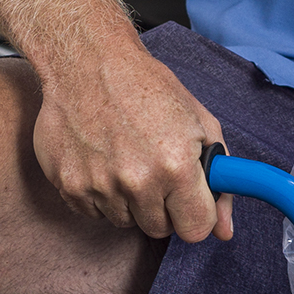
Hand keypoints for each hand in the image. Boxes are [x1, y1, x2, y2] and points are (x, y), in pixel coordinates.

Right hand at [30, 39, 231, 243]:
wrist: (89, 62)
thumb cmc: (148, 87)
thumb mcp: (200, 123)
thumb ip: (220, 181)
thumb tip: (224, 231)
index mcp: (176, 166)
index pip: (195, 230)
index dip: (195, 215)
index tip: (189, 201)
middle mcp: (137, 181)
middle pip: (159, 229)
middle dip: (163, 207)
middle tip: (155, 171)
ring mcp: (99, 185)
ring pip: (124, 222)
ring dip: (129, 201)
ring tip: (126, 160)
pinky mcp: (68, 184)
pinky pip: (93, 212)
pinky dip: (100, 194)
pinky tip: (102, 161)